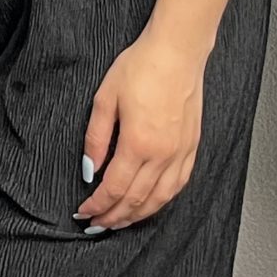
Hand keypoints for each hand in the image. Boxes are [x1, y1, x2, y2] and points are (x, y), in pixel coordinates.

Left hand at [75, 32, 204, 231]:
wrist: (176, 51)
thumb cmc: (142, 67)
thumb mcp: (105, 98)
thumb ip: (96, 138)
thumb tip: (89, 169)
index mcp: (138, 143)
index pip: (114, 188)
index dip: (97, 205)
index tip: (84, 211)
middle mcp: (163, 154)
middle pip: (135, 200)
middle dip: (113, 217)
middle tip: (97, 224)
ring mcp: (181, 152)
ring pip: (159, 199)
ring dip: (138, 215)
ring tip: (120, 221)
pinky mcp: (192, 147)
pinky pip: (178, 185)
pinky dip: (162, 201)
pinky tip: (151, 203)